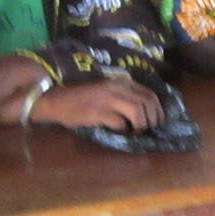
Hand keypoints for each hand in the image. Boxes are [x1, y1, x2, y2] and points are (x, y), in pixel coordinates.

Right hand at [29, 79, 165, 130]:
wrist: (56, 99)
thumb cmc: (80, 97)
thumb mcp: (105, 91)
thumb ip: (122, 96)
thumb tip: (142, 113)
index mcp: (120, 82)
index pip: (149, 94)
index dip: (158, 109)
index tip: (157, 121)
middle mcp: (117, 88)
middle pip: (147, 103)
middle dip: (153, 119)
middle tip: (150, 130)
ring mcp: (108, 100)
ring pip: (138, 112)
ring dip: (141, 125)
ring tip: (137, 133)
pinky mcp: (99, 112)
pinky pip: (120, 123)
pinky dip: (124, 130)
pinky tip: (120, 133)